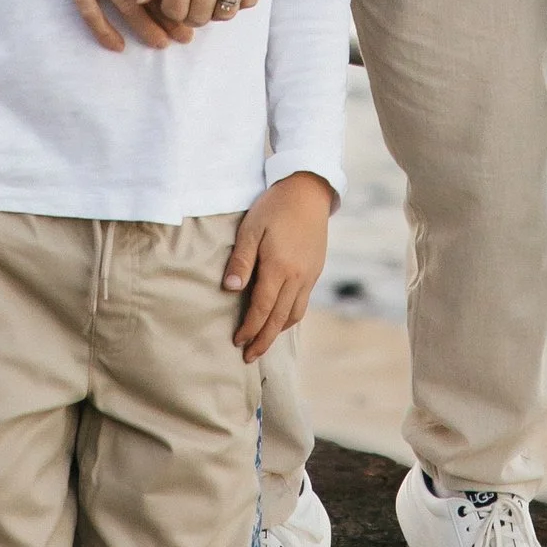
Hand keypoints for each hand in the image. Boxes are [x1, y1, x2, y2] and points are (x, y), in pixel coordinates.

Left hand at [223, 172, 333, 358]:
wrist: (309, 189)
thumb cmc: (275, 206)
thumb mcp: (251, 228)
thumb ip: (241, 261)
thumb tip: (230, 290)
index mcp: (279, 268)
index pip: (262, 309)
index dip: (249, 328)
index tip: (237, 342)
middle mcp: (298, 277)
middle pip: (279, 318)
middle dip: (263, 340)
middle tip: (249, 356)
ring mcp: (309, 274)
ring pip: (294, 314)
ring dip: (278, 331)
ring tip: (264, 340)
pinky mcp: (316, 269)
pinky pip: (303, 302)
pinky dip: (291, 316)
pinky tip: (281, 317)